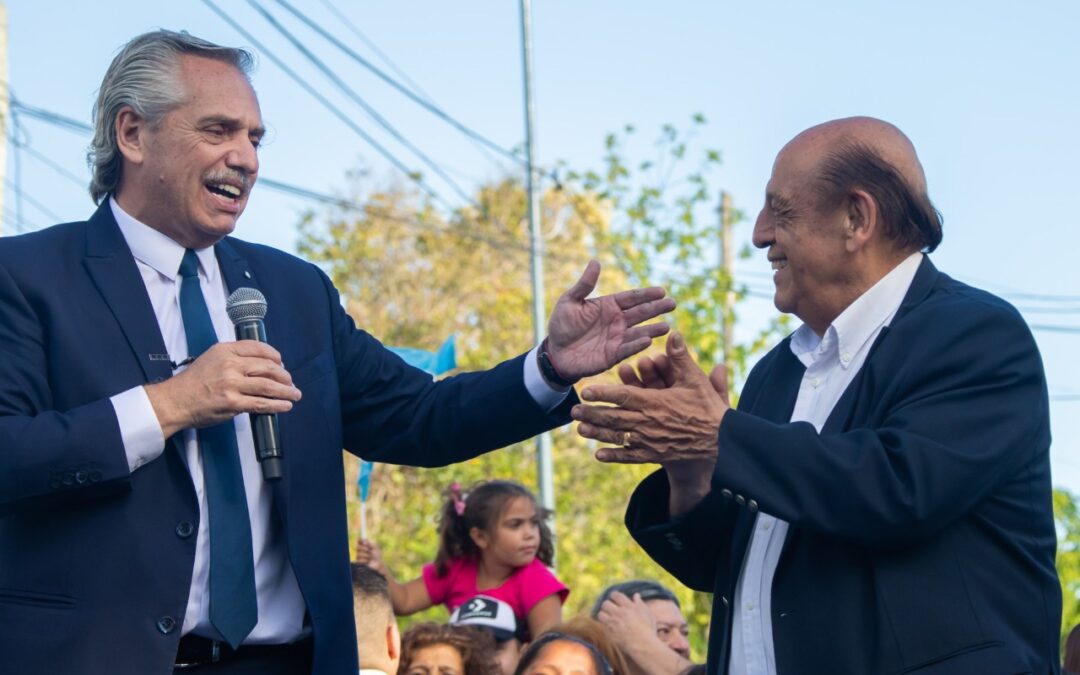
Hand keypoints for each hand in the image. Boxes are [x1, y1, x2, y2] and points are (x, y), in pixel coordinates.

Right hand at [145, 341, 300, 438]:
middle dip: (284, 375)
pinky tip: (285, 405)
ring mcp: (232, 384)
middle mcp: (230, 365)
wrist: (174, 401)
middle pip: (267, 367)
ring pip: (268, 385)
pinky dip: (277, 405)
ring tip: (295, 394)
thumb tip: (260, 366)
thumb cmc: (192, 382)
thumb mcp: (211, 359)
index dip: (275, 356)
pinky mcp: (233, 403)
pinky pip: (261, 403)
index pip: (258, 348)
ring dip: (286, 390)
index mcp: (225, 350)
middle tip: (290, 382)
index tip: (281, 363)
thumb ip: (233, 359)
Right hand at [355, 538, 386, 574]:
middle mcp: (360, 550)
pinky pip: (359, 560)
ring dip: (366, 556)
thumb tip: (363, 539)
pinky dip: (365, 560)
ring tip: (370, 558)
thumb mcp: (375, 548)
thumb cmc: (377, 555)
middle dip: (364, 549)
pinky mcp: (359, 563)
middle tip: (369, 551)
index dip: (360, 541)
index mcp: (364, 545)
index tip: (363, 542)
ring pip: (358, 554)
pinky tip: (368, 561)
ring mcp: (359, 556)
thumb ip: (369, 543)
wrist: (378, 563)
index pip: (359, 541)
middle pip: (357, 547)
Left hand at [545, 260, 675, 380]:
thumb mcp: (569, 301)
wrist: (555, 352)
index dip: (646, 294)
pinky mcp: (613, 355)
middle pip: (640, 313)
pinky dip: (637, 345)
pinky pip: (627, 349)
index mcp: (609, 306)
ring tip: (666, 327)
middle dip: (656, 308)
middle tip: (672, 303)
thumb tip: (595, 261)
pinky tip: (647, 340)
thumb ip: (584, 284)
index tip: (661, 291)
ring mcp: (616, 338)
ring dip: (652, 329)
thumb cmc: (561, 325)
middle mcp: (617, 321)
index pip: (631, 298)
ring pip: (638, 332)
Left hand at [571, 332, 728, 464]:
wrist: (722, 444)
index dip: (603, 393)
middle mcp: (648, 423)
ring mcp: (649, 441)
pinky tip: (599, 455)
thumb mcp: (696, 381)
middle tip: (573, 411)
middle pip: (613, 418)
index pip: (623, 396)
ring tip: (580, 430)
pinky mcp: (654, 455)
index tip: (585, 391)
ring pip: (618, 437)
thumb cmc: (708, 410)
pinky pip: (630, 456)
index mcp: (655, 403)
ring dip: (597, 433)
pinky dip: (614, 455)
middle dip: (592, 414)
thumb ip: (682, 358)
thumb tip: (674, 333)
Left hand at [595, 591, 657, 647]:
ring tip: (608, 618)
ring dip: (604, 615)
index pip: (615, 595)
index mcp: (628, 606)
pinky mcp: (609, 632)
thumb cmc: (648, 629)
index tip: (614, 599)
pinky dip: (605, 625)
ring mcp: (613, 623)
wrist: (644, 645)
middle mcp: (619, 612)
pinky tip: (610, 627)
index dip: (613, 596)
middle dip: (607, 605)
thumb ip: (640, 603)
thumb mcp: (647, 613)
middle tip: (611, 609)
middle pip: (605, 603)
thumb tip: (636, 595)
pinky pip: (602, 626)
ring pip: (601, 614)